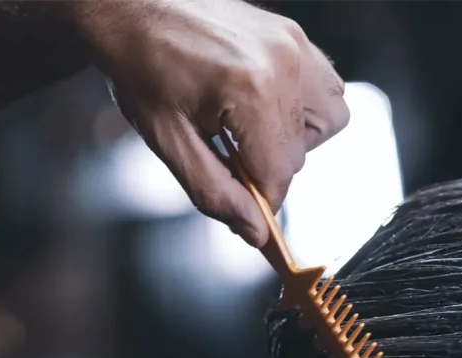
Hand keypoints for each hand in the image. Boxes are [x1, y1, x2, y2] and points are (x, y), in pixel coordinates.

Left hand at [74, 0, 349, 246]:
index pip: (277, 174)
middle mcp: (282, 64)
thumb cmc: (142, 66)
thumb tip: (255, 231)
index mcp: (250, 90)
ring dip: (295, 140)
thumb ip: (214, 192)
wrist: (134, 8)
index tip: (248, 212)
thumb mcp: (168, 140)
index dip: (261, 202)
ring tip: (252, 131)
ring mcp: (293, 47)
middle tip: (227, 155)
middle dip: (266, 167)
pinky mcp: (295, 38)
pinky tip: (268, 108)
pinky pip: (327, 89)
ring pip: (328, 123)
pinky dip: (306, 109)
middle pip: (299, 155)